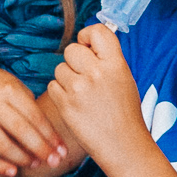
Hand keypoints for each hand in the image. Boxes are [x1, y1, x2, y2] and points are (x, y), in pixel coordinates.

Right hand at [0, 61, 71, 176]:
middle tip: (55, 162)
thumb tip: (49, 137)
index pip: (34, 117)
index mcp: (8, 89)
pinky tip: (12, 171)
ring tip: (36, 164)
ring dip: (22, 159)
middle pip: (20, 131)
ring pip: (1, 145)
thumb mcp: (13, 85)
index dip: (50, 136)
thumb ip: (29, 107)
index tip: (62, 150)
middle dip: (41, 149)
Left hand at [47, 25, 148, 168]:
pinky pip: (52, 86)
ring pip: (60, 68)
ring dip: (66, 79)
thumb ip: (106, 60)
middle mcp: (96, 72)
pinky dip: (59, 94)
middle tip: (85, 77)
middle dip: (75, 61)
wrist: (123, 145)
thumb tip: (87, 43)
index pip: (97, 31)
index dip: (88, 36)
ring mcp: (79, 88)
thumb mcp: (124, 78)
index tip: (88, 46)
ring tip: (82, 94)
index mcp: (116, 64)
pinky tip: (74, 104)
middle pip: (71, 50)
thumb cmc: (124, 112)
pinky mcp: (65, 104)